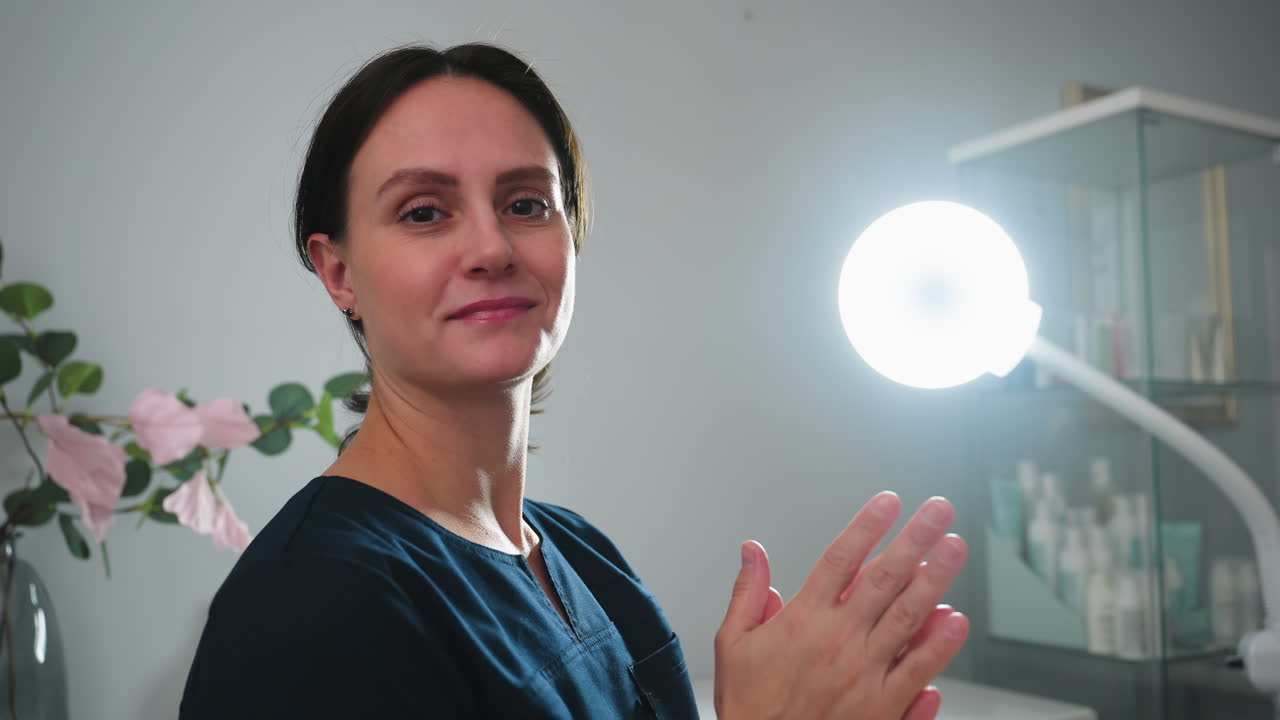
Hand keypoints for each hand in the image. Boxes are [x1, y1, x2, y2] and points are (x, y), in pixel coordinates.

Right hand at [713, 492, 968, 719]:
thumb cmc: (749, 707)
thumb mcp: (732, 644)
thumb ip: (747, 593)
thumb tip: (753, 550)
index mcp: (802, 620)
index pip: (841, 559)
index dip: (867, 525)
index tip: (888, 502)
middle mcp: (838, 641)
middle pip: (884, 577)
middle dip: (915, 538)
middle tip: (939, 511)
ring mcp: (864, 673)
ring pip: (908, 616)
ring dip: (936, 578)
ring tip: (954, 548)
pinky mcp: (882, 707)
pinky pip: (918, 669)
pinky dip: (940, 644)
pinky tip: (956, 619)